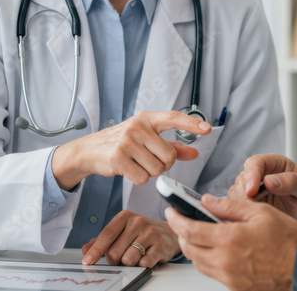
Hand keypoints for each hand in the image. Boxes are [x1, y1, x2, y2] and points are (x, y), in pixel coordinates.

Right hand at [52, 111, 210, 188]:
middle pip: (169, 156)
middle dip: (163, 164)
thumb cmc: (121, 143)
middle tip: (149, 160)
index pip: (173, 118)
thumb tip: (195, 153)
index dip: (192, 123)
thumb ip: (172, 146)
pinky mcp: (118, 158)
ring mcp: (127, 142)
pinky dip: (138, 179)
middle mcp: (137, 127)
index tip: (207, 129)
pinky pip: (143, 178)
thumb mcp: (146, 139)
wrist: (89, 151)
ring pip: (157, 169)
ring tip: (136, 164)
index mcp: (146, 119)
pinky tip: (128, 170)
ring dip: (150, 172)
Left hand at [80, 210, 179, 267]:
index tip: (87, 261)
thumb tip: (86, 249)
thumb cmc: (140, 233)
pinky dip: (141, 265)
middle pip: (115, 252)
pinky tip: (145, 257)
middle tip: (122, 256)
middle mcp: (138, 222)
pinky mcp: (161, 245)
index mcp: (125, 216)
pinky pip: (143, 263)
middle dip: (115, 260)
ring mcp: (150, 233)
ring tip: (135, 256)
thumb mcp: (121, 231)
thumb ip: (102, 240)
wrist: (167, 233)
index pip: (106, 235)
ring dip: (129, 263)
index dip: (96, 250)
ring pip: (128, 259)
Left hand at [165, 195, 296, 290]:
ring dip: (193, 247)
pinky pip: (211, 272)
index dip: (176, 218)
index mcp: (229, 239)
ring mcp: (229, 277)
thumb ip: (230, 206)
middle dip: (181, 233)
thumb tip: (208, 200)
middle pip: (188, 248)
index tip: (171, 210)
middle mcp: (225, 261)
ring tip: (198, 234)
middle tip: (182, 221)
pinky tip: (216, 249)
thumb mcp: (261, 212)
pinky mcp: (235, 287)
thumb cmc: (289, 241)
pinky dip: (207, 260)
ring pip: (198, 262)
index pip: (189, 229)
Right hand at [227, 154, 296, 235]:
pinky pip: (239, 210)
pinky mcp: (254, 210)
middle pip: (242, 179)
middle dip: (243, 192)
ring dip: (241, 204)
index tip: (252, 189)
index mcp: (277, 166)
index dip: (251, 174)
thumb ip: (292, 182)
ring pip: (237, 194)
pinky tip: (250, 222)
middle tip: (251, 206)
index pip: (256, 163)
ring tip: (252, 216)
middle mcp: (263, 178)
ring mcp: (257, 195)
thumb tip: (270, 180)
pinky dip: (240, 215)